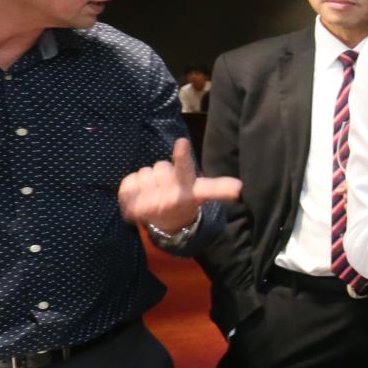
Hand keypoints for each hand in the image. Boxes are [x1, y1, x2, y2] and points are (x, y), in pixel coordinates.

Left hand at [118, 137, 242, 234]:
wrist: (168, 225)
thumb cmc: (187, 200)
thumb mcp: (203, 193)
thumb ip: (221, 188)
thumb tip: (240, 188)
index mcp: (188, 190)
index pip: (186, 170)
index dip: (182, 156)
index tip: (181, 142)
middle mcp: (169, 197)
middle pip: (160, 166)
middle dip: (163, 172)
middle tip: (169, 184)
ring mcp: (148, 202)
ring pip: (144, 173)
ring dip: (148, 179)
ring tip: (156, 191)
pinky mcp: (130, 204)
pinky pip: (128, 182)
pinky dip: (133, 186)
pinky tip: (141, 195)